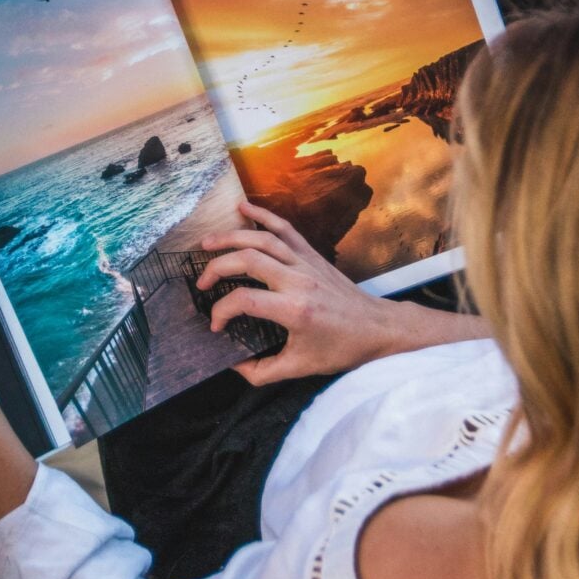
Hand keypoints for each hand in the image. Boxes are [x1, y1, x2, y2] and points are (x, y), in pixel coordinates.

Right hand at [196, 200, 399, 385]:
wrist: (377, 328)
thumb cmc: (341, 349)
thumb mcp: (300, 369)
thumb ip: (262, 371)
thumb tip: (233, 364)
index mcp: (294, 310)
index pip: (244, 300)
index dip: (221, 312)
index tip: (216, 326)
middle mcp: (298, 280)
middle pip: (248, 260)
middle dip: (217, 268)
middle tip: (201, 282)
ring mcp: (306, 263)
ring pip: (263, 239)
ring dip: (231, 237)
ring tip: (206, 243)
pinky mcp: (313, 255)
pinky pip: (285, 229)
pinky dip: (264, 215)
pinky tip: (244, 207)